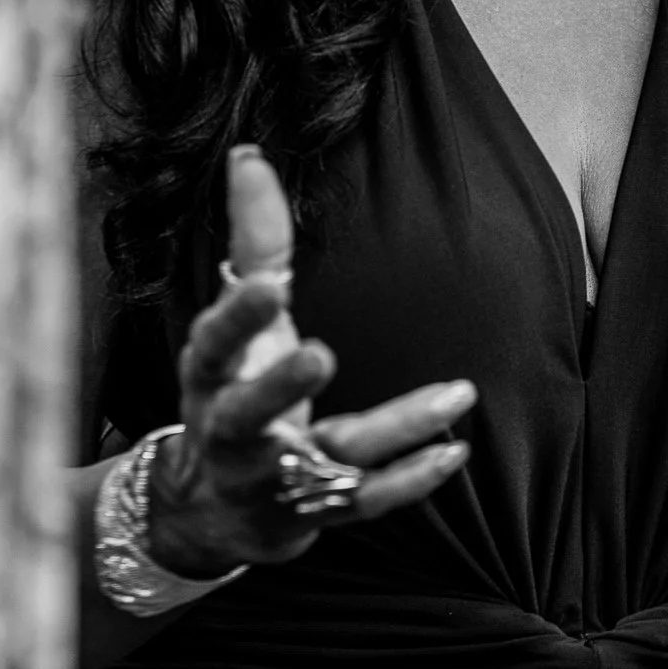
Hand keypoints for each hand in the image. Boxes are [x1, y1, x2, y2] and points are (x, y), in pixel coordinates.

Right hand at [145, 146, 475, 576]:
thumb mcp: (239, 322)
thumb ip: (254, 241)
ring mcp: (274, 480)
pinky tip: (457, 449)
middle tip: (320, 354)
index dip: (237, 318)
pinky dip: (412, 479)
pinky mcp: (314, 515)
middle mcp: (232, 431)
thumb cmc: (235, 388)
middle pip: (249, 412)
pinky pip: (366, 502)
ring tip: (457, 394)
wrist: (213, 507)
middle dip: (279, 386)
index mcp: (210, 375)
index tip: (269, 286)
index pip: (214, 345)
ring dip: (395, 427)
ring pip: (331, 458)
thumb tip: (248, 153)